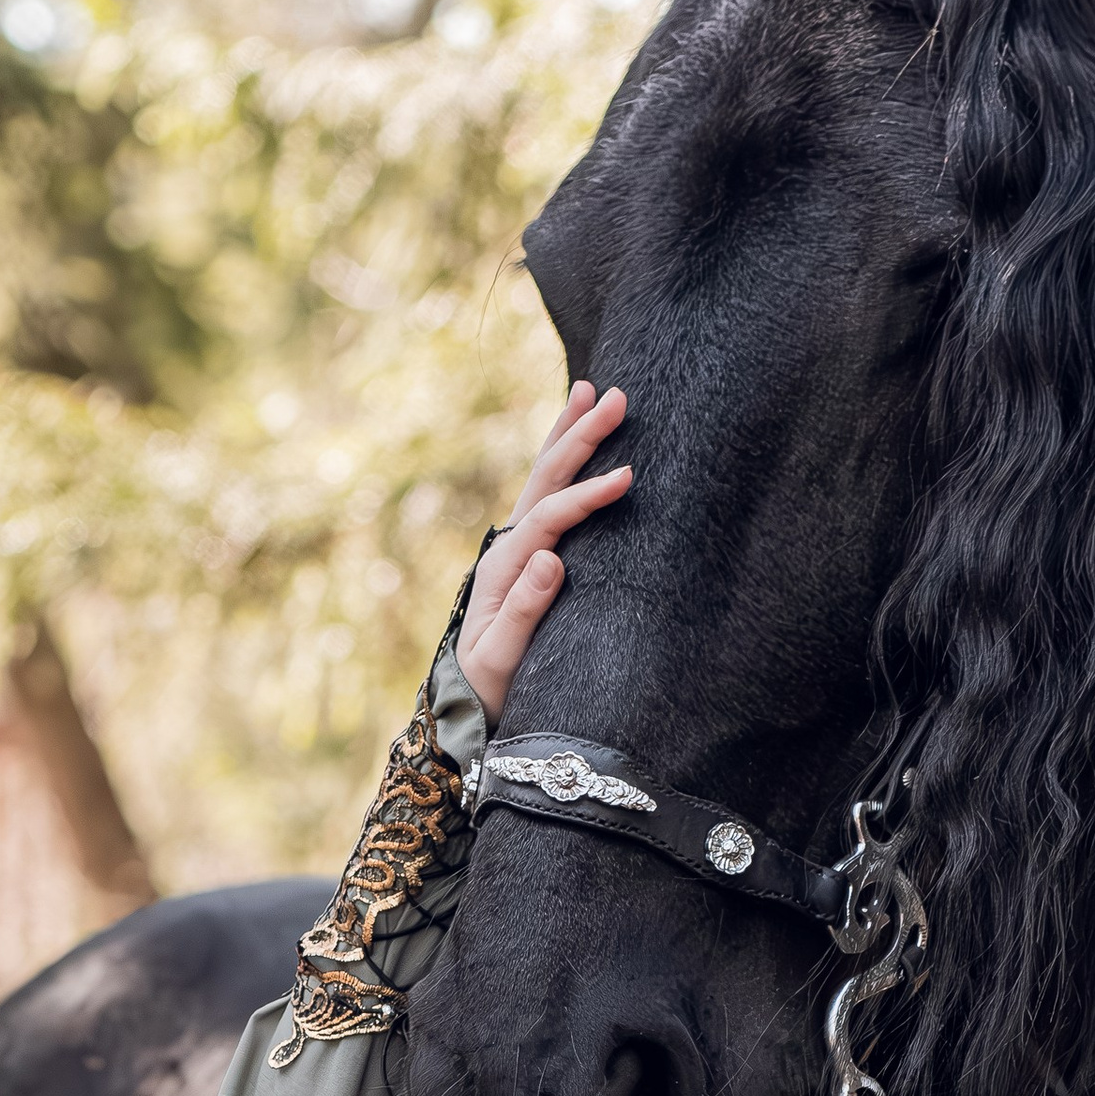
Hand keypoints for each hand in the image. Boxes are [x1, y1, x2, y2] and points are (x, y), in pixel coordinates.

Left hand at [453, 381, 630, 730]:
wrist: (466, 705)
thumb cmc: (489, 687)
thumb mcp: (503, 657)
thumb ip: (525, 611)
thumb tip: (550, 559)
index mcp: (504, 567)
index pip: (550, 519)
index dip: (587, 496)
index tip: (628, 479)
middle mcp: (508, 548)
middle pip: (545, 479)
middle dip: (580, 436)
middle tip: (615, 397)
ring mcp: (517, 548)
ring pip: (545, 478)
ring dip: (569, 435)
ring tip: (591, 389)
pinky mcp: (528, 555)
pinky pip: (549, 497)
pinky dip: (565, 462)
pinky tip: (578, 439)